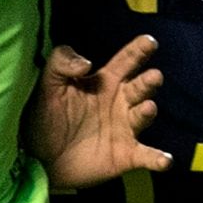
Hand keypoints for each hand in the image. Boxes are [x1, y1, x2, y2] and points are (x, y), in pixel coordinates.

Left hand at [25, 35, 170, 188]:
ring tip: (147, 107)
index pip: (126, 61)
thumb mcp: (48, 84)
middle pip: (140, 87)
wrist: (37, 158)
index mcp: (105, 81)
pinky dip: (158, 159)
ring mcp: (125, 129)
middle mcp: (121, 103)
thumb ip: (62, 62)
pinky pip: (146, 156)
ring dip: (147, 112)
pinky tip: (165, 160)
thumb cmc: (45, 115)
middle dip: (149, 81)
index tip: (149, 42)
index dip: (138, 50)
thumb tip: (87, 63)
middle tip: (154, 76)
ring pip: (143, 116)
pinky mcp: (126, 156)